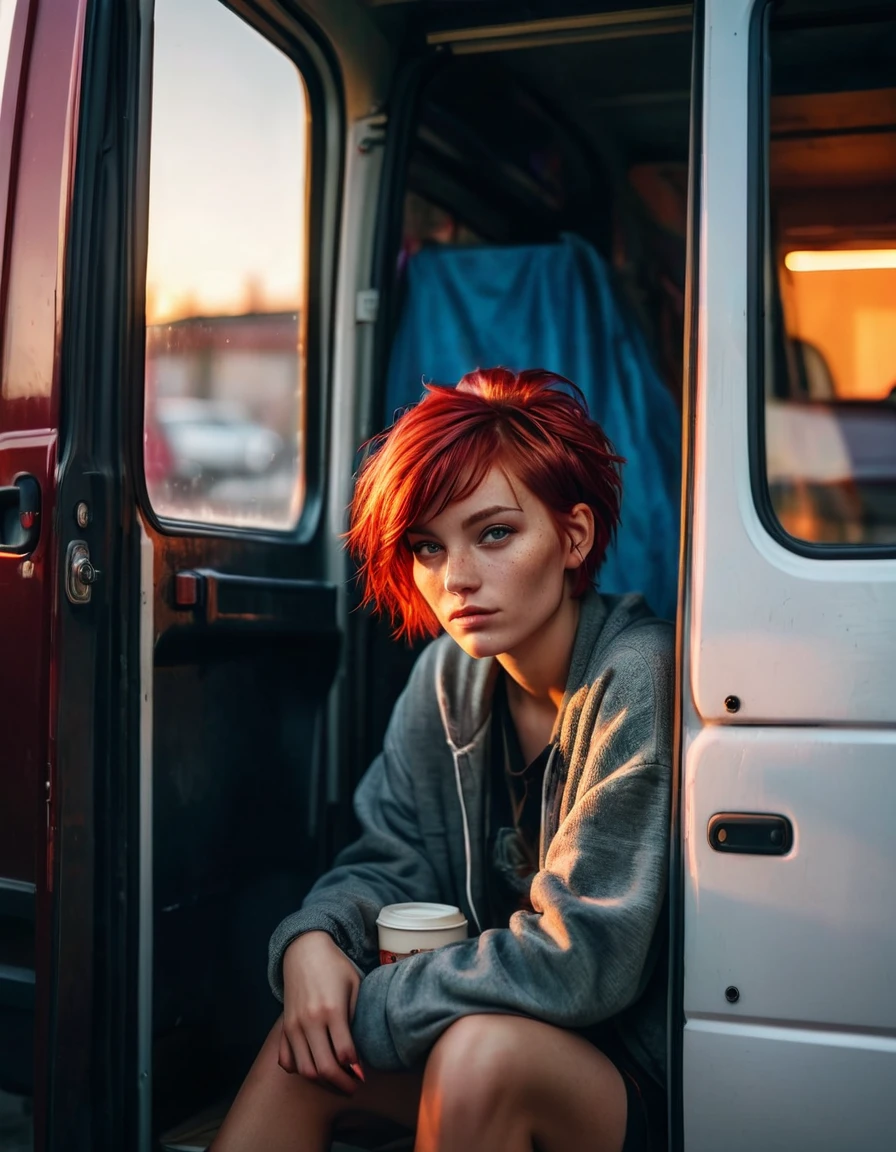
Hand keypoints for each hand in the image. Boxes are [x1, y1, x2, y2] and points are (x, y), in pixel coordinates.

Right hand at [278, 931, 362, 1093]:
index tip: (364, 1074)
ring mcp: (293, 1026)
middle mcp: (310, 1021)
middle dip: (342, 1084)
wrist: (305, 949)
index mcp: (332, 1010)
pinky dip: (298, 1070)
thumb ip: (355, 1018)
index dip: (357, 1070)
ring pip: (304, 1070)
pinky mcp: (283, 1027)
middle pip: (324, 1068)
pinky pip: (286, 1060)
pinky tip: (313, 1066)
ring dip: (321, 1082)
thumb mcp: (354, 985)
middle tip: (352, 1087)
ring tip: (336, 1081)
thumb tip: (357, 1052)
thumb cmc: (335, 966)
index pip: (344, 1054)